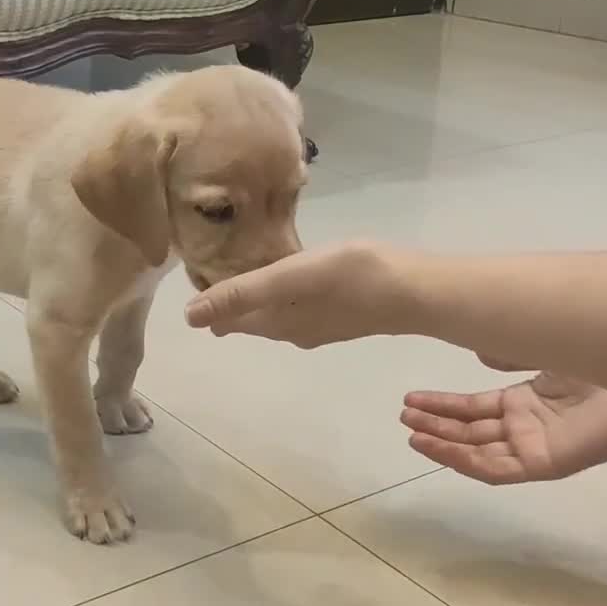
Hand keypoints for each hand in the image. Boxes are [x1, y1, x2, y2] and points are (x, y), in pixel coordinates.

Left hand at [185, 242, 410, 347]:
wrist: (416, 291)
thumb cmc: (351, 278)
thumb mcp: (289, 277)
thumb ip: (241, 293)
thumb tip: (190, 317)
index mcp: (274, 322)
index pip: (227, 319)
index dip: (209, 303)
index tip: (195, 279)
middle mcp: (292, 331)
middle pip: (250, 319)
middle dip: (229, 303)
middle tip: (211, 274)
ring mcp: (319, 325)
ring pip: (275, 315)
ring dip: (256, 300)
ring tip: (243, 274)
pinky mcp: (343, 314)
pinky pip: (299, 307)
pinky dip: (284, 295)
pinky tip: (291, 280)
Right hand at [400, 360, 606, 483]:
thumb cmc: (598, 366)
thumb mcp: (542, 350)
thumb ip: (509, 352)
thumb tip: (478, 352)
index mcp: (523, 402)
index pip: (472, 408)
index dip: (441, 404)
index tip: (410, 397)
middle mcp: (523, 427)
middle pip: (468, 430)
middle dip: (433, 422)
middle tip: (402, 414)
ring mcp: (531, 447)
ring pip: (476, 451)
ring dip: (442, 443)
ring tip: (411, 431)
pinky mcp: (542, 465)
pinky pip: (495, 469)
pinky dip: (464, 460)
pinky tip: (439, 448)